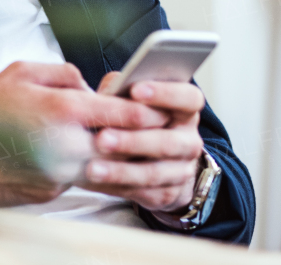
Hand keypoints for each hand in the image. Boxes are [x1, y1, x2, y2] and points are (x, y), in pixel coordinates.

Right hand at [0, 62, 168, 206]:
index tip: (159, 110)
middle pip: (120, 143)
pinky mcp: (51, 193)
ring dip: (109, 156)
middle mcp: (67, 145)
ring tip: (106, 144)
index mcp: (63, 110)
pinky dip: (74, 167)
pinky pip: (74, 177)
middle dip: (133, 136)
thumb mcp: (21, 71)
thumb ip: (64, 74)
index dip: (146, 111)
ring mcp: (60, 174)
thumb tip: (90, 87)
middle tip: (147, 129)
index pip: (122, 112)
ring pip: (101, 165)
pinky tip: (57, 157)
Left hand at [79, 71, 205, 213]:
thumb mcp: (131, 98)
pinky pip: (142, 193)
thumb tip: (110, 87)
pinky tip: (93, 182)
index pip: (189, 98)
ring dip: (121, 171)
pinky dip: (115, 187)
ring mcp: (181, 170)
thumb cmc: (137, 119)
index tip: (135, 90)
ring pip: (154, 173)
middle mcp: (189, 141)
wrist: (153, 160)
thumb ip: (122, 88)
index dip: (165, 93)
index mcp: (184, 111)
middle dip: (133, 140)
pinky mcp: (166, 194)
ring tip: (92, 168)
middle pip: (168, 141)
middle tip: (102, 139)